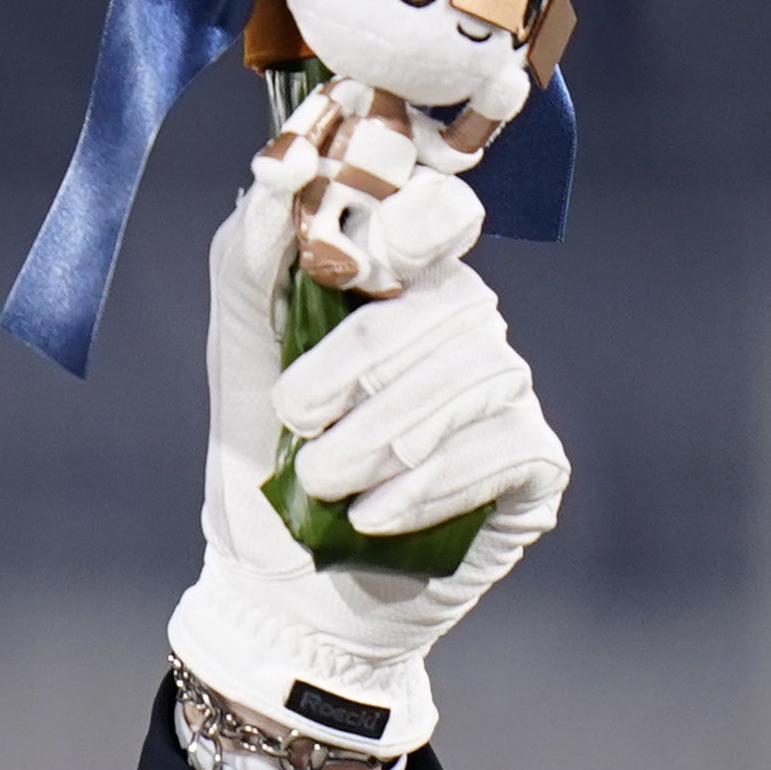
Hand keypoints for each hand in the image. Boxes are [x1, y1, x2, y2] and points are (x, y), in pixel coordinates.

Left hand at [172, 135, 565, 766]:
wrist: (281, 594)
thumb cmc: (260, 471)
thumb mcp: (237, 364)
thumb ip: (250, 266)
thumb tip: (277, 175)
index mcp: (402, 290)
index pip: (443, 216)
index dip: (420, 222)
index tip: (375, 260)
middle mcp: (465, 332)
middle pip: (450, 307)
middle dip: (360, 372)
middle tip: (297, 428)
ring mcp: (505, 398)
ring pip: (473, 379)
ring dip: (382, 439)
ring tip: (322, 486)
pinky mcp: (532, 468)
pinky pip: (503, 447)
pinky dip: (428, 484)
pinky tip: (376, 518)